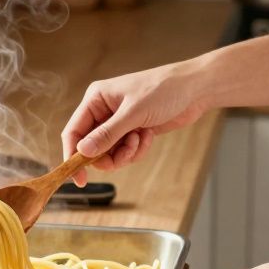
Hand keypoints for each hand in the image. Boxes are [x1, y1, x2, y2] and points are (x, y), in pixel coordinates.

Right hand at [61, 61, 209, 185]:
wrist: (195, 89)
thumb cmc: (163, 90)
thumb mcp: (133, 113)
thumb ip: (107, 134)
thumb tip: (82, 152)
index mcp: (96, 99)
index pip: (73, 132)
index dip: (72, 155)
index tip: (79, 178)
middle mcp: (103, 111)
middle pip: (91, 147)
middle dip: (108, 156)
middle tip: (125, 155)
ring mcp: (119, 122)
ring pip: (109, 152)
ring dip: (126, 153)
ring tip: (140, 139)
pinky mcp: (133, 131)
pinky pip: (126, 151)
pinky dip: (137, 149)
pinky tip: (148, 135)